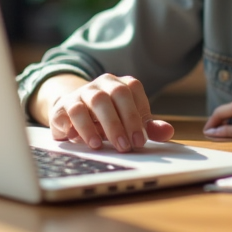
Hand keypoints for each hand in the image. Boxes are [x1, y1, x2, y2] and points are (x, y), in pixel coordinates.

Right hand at [38, 73, 174, 152]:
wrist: (72, 113)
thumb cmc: (108, 119)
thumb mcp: (128, 122)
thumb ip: (148, 127)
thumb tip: (168, 132)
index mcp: (121, 85)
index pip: (132, 91)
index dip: (137, 115)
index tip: (140, 140)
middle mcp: (102, 85)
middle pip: (114, 95)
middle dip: (121, 122)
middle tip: (125, 146)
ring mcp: (82, 93)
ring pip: (92, 101)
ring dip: (96, 125)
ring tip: (99, 146)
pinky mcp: (63, 106)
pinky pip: (68, 112)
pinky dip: (74, 127)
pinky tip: (78, 140)